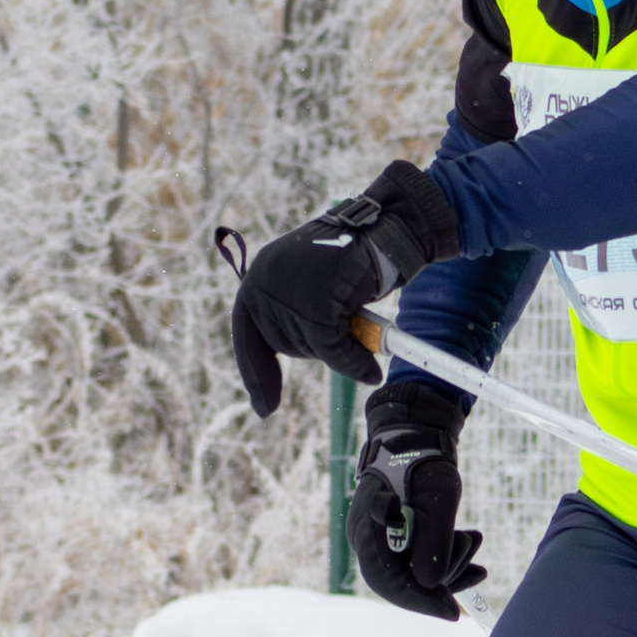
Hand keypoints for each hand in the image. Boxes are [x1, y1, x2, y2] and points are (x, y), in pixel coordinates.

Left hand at [220, 162, 459, 415]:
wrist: (389, 230)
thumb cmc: (356, 258)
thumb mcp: (311, 281)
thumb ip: (291, 310)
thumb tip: (291, 350)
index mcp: (260, 275)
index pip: (247, 333)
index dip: (256, 372)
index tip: (265, 407)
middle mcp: (265, 281)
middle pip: (281, 344)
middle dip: (313, 347)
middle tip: (344, 321)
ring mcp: (289, 292)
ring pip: (309, 348)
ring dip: (338, 348)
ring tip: (358, 318)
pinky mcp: (316, 306)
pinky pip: (332, 351)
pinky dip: (354, 363)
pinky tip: (370, 369)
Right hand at [347, 382, 485, 620]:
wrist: (419, 433)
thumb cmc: (423, 459)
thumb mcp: (437, 498)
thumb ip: (434, 541)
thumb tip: (431, 586)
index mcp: (367, 530)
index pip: (388, 581)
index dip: (420, 601)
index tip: (452, 614)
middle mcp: (370, 539)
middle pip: (404, 581)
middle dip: (445, 578)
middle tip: (478, 567)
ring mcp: (384, 539)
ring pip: (417, 571)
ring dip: (453, 562)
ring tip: (475, 538)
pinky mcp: (401, 536)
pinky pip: (422, 559)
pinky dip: (449, 556)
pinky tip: (473, 543)